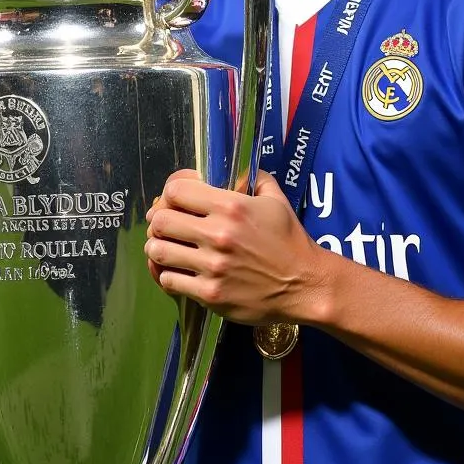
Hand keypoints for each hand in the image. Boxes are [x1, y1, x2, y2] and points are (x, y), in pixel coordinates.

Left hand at [144, 169, 324, 324]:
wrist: (305, 285)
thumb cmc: (289, 240)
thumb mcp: (274, 198)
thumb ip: (250, 177)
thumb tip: (231, 168)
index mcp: (231, 206)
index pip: (176, 191)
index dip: (170, 193)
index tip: (175, 200)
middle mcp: (218, 234)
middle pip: (161, 220)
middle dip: (160, 221)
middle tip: (167, 226)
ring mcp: (212, 267)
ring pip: (158, 251)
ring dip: (158, 248)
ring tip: (167, 248)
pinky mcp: (210, 295)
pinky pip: (169, 281)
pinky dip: (167, 275)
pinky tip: (177, 271)